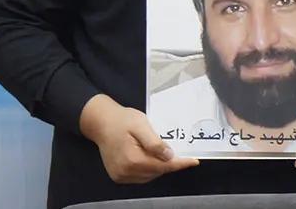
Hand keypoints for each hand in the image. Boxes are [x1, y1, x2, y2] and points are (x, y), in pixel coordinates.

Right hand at [79, 94, 198, 183]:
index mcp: (132, 159)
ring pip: (149, 175)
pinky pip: (140, 176)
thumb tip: (169, 156)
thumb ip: (155, 142)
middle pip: (157, 172)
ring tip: (166, 154)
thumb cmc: (122, 120)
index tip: (194, 161)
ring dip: (160, 167)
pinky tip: (152, 158)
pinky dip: (150, 169)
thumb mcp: (141, 125)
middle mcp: (126, 171)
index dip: (180, 164)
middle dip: (170, 163)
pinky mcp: (118, 176)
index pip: (162, 166)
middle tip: (182, 153)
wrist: (101, 123)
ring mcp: (121, 175)